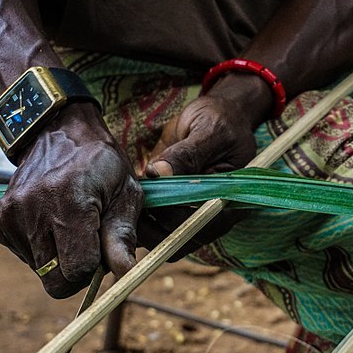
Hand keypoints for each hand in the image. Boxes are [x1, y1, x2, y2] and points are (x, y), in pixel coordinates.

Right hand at [0, 102, 143, 297]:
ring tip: (72, 225)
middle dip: (76, 272)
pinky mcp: (0, 222)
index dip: (97, 268)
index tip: (104, 249)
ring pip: (41, 271)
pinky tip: (53, 223)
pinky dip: (43, 249)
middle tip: (90, 246)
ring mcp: (11, 216)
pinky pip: (26, 257)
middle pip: (55, 281)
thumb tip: (126, 273)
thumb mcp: (125, 192)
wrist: (61, 133)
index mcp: (69, 203)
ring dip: (60, 258)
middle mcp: (33, 210)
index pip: (78, 270)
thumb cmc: (102, 164)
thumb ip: (123, 235)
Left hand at [140, 79, 267, 257]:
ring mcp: (191, 213)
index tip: (151, 196)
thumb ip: (187, 154)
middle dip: (152, 224)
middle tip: (126, 202)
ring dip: (142, 224)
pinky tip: (123, 198)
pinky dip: (138, 216)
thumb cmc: (221, 121)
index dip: (175, 217)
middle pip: (181, 236)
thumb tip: (160, 173)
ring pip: (164, 236)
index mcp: (230, 201)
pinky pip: (154, 223)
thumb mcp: (208, 131)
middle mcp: (211, 214)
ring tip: (122, 200)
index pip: (202, 224)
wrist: (216, 116)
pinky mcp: (172, 206)